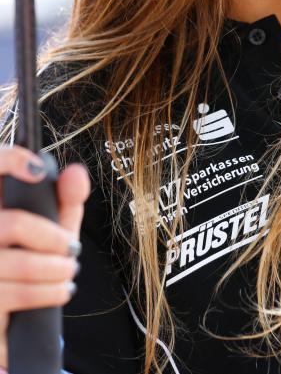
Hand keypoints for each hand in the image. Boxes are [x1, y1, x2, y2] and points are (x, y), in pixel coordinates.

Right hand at [0, 144, 90, 367]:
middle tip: (72, 248)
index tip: (38, 172)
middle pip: (15, 225)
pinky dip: (50, 292)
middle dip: (54, 238)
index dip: (11, 161)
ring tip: (68, 270)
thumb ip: (65, 198)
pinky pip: (19, 294)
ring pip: (22, 263)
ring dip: (58, 269)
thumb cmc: (32, 256)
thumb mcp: (52, 225)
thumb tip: (75, 172)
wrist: (10, 314)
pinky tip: (61, 289)